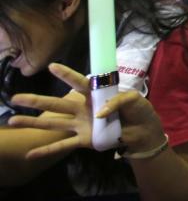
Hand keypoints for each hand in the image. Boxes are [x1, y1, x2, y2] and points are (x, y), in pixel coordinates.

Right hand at [9, 63, 165, 158]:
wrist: (142, 130)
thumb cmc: (137, 110)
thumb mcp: (133, 99)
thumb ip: (118, 100)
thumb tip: (100, 113)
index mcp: (94, 94)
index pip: (78, 82)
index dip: (67, 75)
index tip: (52, 66)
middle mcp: (82, 108)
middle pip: (56, 103)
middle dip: (36, 101)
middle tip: (16, 97)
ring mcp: (80, 124)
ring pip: (53, 123)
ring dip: (32, 123)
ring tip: (13, 121)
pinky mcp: (83, 140)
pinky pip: (63, 145)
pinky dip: (47, 151)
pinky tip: (30, 154)